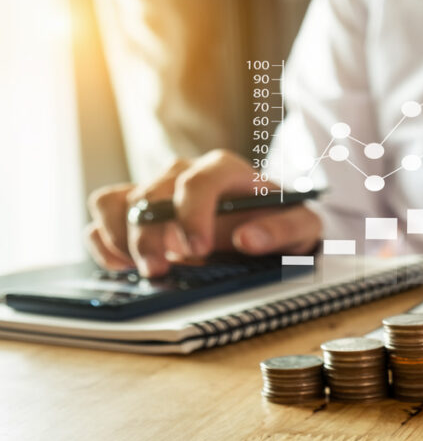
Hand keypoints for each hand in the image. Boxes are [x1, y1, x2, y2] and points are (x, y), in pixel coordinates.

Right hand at [85, 150, 321, 276]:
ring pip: (120, 201)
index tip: (197, 248)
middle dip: (152, 235)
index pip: (199, 180)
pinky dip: (104, 239)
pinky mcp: (135, 208)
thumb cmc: (279, 221)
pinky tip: (123, 265)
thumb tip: (250, 238)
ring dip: (122, 237)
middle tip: (162, 270)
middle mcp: (184, 172)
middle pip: (153, 195)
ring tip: (145, 269)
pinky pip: (104, 212)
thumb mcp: (300, 226)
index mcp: (225, 170)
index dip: (192, 214)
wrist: (263, 223)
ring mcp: (156, 189)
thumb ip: (283, 230)